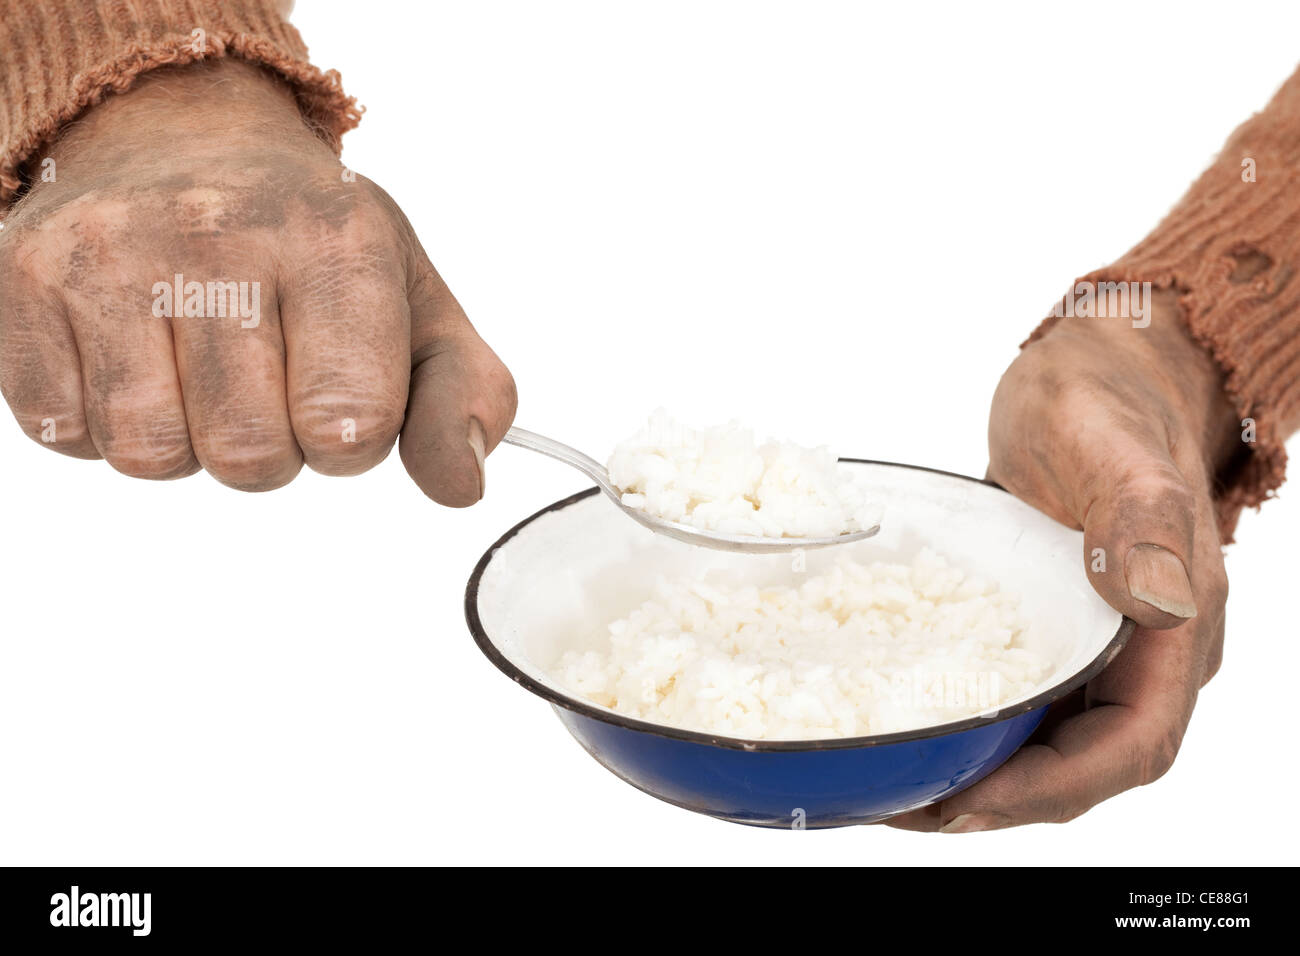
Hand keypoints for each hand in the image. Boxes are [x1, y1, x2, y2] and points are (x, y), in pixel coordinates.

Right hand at [0, 59, 515, 502]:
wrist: (182, 132)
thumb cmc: (311, 235)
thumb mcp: (418, 304)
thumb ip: (462, 400)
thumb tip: (461, 485)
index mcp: (333, 240)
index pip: (348, 423)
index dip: (348, 439)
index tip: (340, 396)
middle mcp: (218, 232)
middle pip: (247, 455)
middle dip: (269, 449)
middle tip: (267, 381)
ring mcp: (110, 252)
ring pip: (148, 453)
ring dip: (185, 442)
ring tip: (200, 370)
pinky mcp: (23, 277)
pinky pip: (64, 432)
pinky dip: (104, 423)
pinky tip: (135, 357)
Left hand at [890, 289, 1238, 831]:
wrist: (1104, 366)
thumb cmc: (1109, 395)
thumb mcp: (1113, 445)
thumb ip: (1139, 519)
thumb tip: (1155, 604)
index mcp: (1175, 624)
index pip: (1125, 745)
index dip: (1048, 787)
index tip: (963, 799)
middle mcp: (1142, 650)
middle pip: (1082, 762)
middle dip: (1000, 798)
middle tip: (905, 804)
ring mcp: (1099, 642)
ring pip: (1050, 739)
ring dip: (981, 774)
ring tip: (896, 785)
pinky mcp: (1056, 625)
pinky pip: (1022, 695)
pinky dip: (974, 724)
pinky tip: (913, 723)